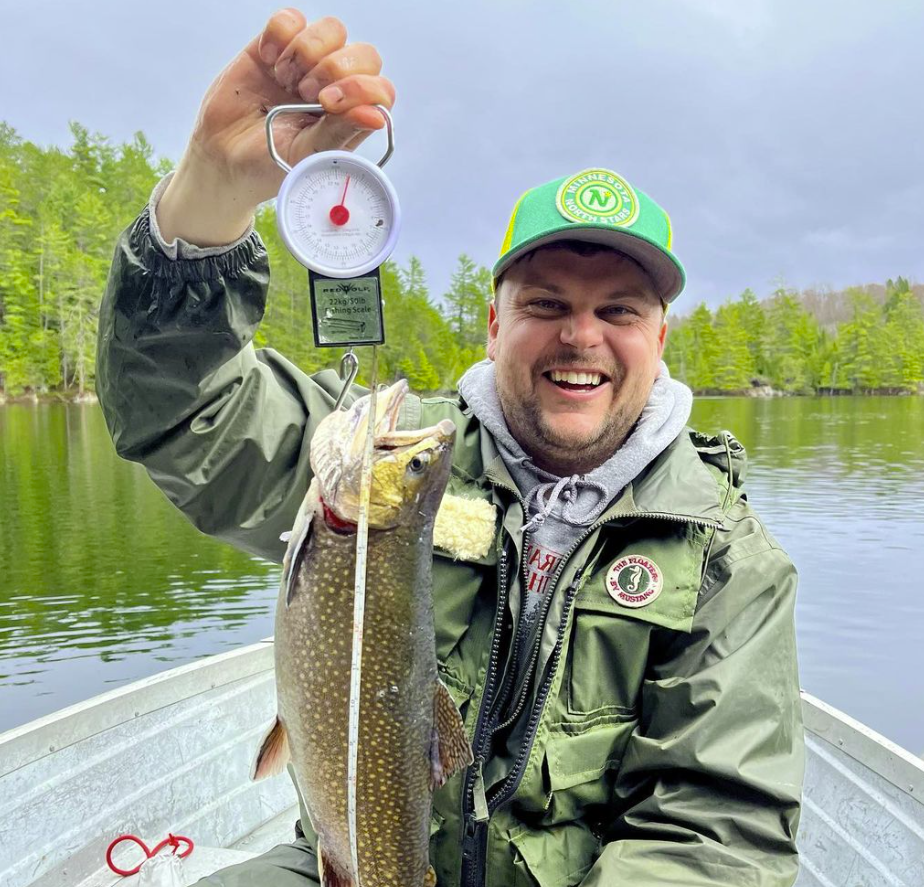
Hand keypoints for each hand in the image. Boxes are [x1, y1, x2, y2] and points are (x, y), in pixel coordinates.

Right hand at [158, 9, 394, 245]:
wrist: (223, 156)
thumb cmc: (269, 163)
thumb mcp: (306, 156)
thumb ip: (340, 132)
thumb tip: (376, 115)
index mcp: (351, 118)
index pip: (381, 90)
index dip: (361, 88)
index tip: (328, 103)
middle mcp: (336, 87)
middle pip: (364, 54)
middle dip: (334, 68)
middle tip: (305, 93)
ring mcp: (309, 64)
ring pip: (332, 29)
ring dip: (306, 53)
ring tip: (284, 81)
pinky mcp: (278, 45)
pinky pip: (291, 18)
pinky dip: (278, 35)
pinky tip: (267, 61)